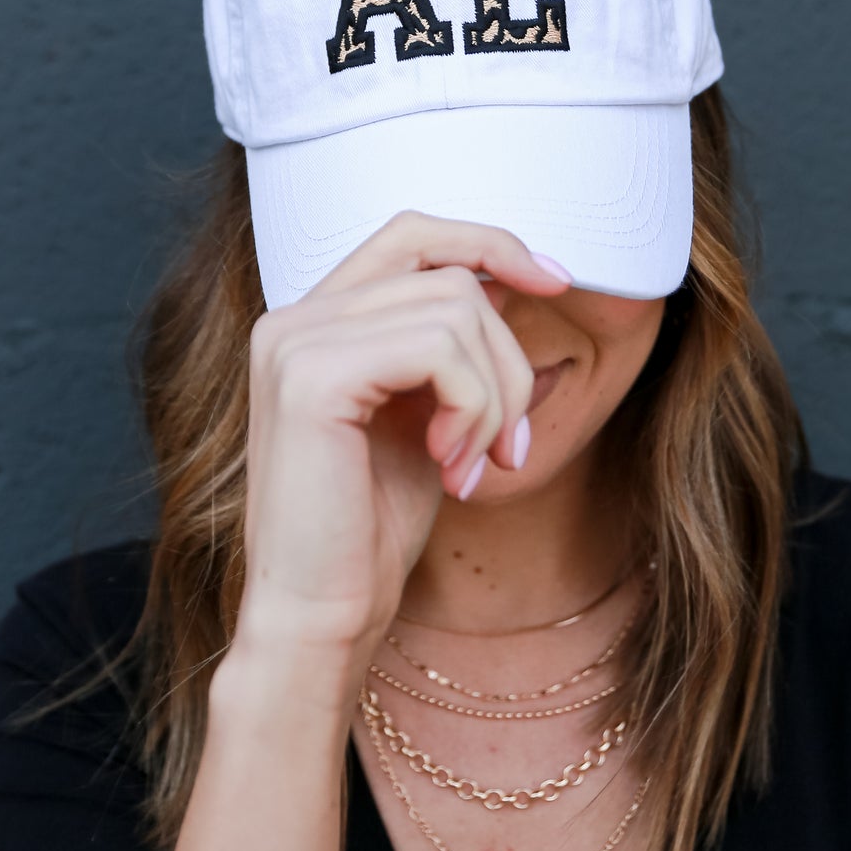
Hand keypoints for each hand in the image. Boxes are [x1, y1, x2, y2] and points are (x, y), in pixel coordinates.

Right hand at [232, 211, 569, 696]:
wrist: (317, 616)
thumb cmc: (368, 534)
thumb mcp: (424, 418)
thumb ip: (447, 350)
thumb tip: (510, 280)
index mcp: (313, 324)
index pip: (413, 235)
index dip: (491, 244)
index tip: (557, 283)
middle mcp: (292, 318)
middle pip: (452, 277)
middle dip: (508, 360)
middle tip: (509, 447)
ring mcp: (293, 341)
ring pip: (457, 308)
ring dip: (496, 395)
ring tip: (475, 465)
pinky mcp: (309, 375)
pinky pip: (439, 347)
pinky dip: (473, 407)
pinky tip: (452, 466)